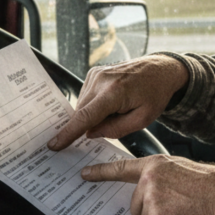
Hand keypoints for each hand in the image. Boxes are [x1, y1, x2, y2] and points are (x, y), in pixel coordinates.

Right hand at [47, 55, 187, 150]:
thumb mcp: (142, 119)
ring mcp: (96, 73)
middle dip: (89, 125)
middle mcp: (101, 80)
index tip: (54, 144)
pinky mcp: (94, 72)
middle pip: (82, 112)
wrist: (160, 69)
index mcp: (114, 92)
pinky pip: (86, 96)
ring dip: (94, 114)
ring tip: (118, 110)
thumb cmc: (155, 94)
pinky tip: (111, 103)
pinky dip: (94, 105)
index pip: (85, 116)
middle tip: (112, 124)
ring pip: (83, 104)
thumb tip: (90, 134)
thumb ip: (115, 130)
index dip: (68, 133)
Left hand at [81, 155, 214, 214]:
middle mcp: (148, 181)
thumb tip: (146, 197)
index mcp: (154, 165)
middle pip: (136, 206)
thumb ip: (159, 179)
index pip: (121, 169)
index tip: (84, 174)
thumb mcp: (179, 170)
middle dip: (153, 212)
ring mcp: (151, 201)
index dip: (101, 172)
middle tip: (177, 208)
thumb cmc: (208, 186)